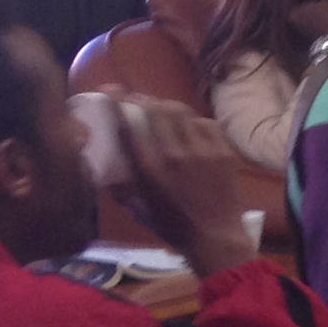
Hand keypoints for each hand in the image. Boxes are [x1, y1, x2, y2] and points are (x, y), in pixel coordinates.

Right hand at [117, 101, 258, 276]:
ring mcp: (202, 150)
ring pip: (181, 112)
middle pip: (156, 110)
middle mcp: (174, 154)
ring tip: (161, 109)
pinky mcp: (223, 151)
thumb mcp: (137, 209)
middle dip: (144, 99)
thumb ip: (119, 188)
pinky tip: (189, 127)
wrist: (215, 236)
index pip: (129, 126)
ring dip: (167, 107)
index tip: (111, 90)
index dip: (118, 103)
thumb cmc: (171, 226)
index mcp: (149, 169)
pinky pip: (205, 123)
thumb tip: (103, 170)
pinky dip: (194, 122)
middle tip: (138, 99)